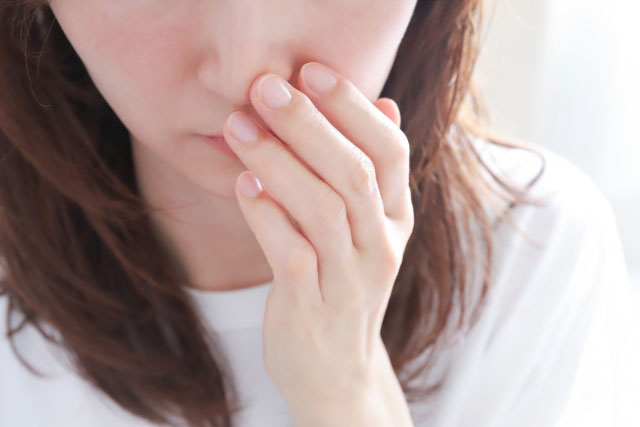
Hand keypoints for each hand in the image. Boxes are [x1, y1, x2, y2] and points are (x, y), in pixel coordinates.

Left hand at [222, 61, 414, 408]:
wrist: (337, 372)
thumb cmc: (343, 285)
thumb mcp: (370, 229)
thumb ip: (374, 171)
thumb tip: (384, 104)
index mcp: (395, 219)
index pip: (389, 152)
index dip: (352, 108)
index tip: (312, 71)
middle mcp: (381, 245)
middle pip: (354, 174)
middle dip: (310, 125)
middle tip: (266, 88)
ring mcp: (350, 279)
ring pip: (323, 210)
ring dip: (279, 163)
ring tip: (239, 127)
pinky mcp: (312, 306)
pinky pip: (291, 254)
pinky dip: (266, 215)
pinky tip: (243, 183)